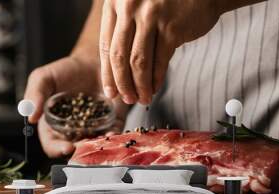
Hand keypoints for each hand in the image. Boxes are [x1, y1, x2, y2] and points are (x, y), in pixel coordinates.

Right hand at [24, 55, 127, 157]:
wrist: (91, 62)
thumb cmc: (64, 71)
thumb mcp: (44, 78)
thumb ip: (35, 95)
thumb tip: (30, 118)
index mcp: (54, 126)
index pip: (52, 145)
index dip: (58, 150)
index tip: (67, 147)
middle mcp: (74, 133)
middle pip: (75, 150)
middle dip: (80, 151)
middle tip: (86, 145)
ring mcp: (94, 130)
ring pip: (96, 147)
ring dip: (98, 148)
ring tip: (100, 140)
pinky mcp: (112, 123)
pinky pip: (115, 135)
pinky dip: (115, 137)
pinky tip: (114, 134)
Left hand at [99, 0, 219, 104]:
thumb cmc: (168, 3)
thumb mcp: (137, 8)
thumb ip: (125, 32)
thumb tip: (116, 76)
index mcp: (115, 2)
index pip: (106, 45)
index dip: (108, 74)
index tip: (111, 92)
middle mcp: (130, 7)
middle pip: (119, 56)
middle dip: (122, 84)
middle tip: (127, 99)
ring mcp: (151, 16)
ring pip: (139, 62)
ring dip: (140, 86)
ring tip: (142, 99)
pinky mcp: (172, 28)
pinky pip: (160, 61)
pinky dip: (156, 79)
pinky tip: (155, 88)